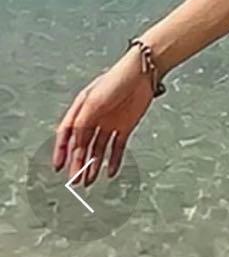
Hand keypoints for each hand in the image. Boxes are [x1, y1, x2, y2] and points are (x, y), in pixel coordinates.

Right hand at [53, 52, 156, 185]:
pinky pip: (117, 147)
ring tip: (89, 181)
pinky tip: (111, 172)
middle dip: (78, 163)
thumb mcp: (93, 102)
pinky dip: (114, 160)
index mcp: (81, 110)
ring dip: (93, 165)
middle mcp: (93, 118)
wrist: (142, 75)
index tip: (58, 166)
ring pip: (98, 149)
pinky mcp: (125, 127)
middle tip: (75, 180)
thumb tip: (77, 144)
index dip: (61, 150)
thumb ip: (84, 122)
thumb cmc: (115, 82)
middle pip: (82, 145)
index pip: (67, 134)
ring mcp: (109, 124)